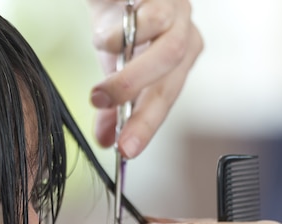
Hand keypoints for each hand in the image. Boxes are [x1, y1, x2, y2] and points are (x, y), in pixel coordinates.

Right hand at [87, 0, 202, 158]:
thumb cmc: (118, 20)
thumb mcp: (114, 66)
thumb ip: (113, 104)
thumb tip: (105, 142)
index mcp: (178, 58)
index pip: (166, 99)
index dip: (146, 127)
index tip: (125, 151)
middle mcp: (183, 34)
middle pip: (172, 80)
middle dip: (141, 111)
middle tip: (112, 134)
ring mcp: (176, 11)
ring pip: (169, 52)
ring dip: (128, 80)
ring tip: (98, 93)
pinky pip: (147, 18)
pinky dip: (119, 36)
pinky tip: (102, 39)